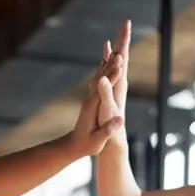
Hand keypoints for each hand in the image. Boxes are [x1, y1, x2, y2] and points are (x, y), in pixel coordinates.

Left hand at [67, 20, 131, 156]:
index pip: (103, 89)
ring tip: (118, 50)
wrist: (73, 145)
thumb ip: (108, 130)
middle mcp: (90, 98)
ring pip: (99, 76)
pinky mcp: (91, 98)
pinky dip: (104, 69)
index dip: (112, 77)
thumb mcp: (97, 141)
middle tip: (122, 50)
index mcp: (92, 107)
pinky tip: (107, 61)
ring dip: (108, 63)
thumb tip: (120, 120)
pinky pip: (98, 79)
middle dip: (111, 65)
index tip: (121, 66)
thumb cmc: (86, 145)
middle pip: (101, 77)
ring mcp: (90, 97)